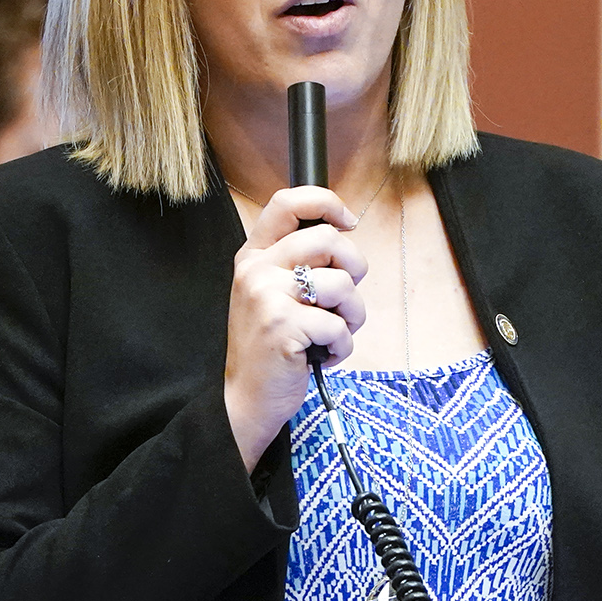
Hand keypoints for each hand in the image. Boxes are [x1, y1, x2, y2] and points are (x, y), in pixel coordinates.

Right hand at [224, 186, 368, 469]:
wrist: (247, 398)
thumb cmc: (269, 347)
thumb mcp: (270, 295)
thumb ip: (296, 263)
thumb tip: (343, 235)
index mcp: (253, 256)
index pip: (287, 203)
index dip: (326, 202)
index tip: (348, 222)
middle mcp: (257, 270)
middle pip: (329, 240)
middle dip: (355, 269)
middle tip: (344, 298)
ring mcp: (267, 296)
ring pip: (343, 284)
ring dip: (353, 315)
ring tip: (333, 333)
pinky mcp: (284, 326)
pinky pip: (339, 326)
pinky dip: (342, 347)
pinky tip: (323, 356)